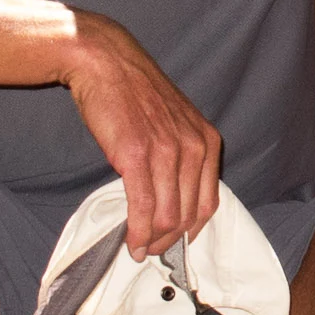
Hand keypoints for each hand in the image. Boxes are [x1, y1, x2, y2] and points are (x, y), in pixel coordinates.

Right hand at [60, 10, 219, 256]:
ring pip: (168, 216)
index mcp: (207, 141)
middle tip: (152, 251)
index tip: (175, 240)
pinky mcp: (136, 156)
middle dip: (170, 241)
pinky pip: (143, 206)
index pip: (208, 202)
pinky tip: (131, 241)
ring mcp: (166, 152)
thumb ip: (182, 155)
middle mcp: (193, 148)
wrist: (106, 63)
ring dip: (153, 241)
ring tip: (139, 250)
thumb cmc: (135, 92)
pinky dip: (138, 231)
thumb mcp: (175, 121)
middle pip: (189, 215)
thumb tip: (175, 197)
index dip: (191, 230)